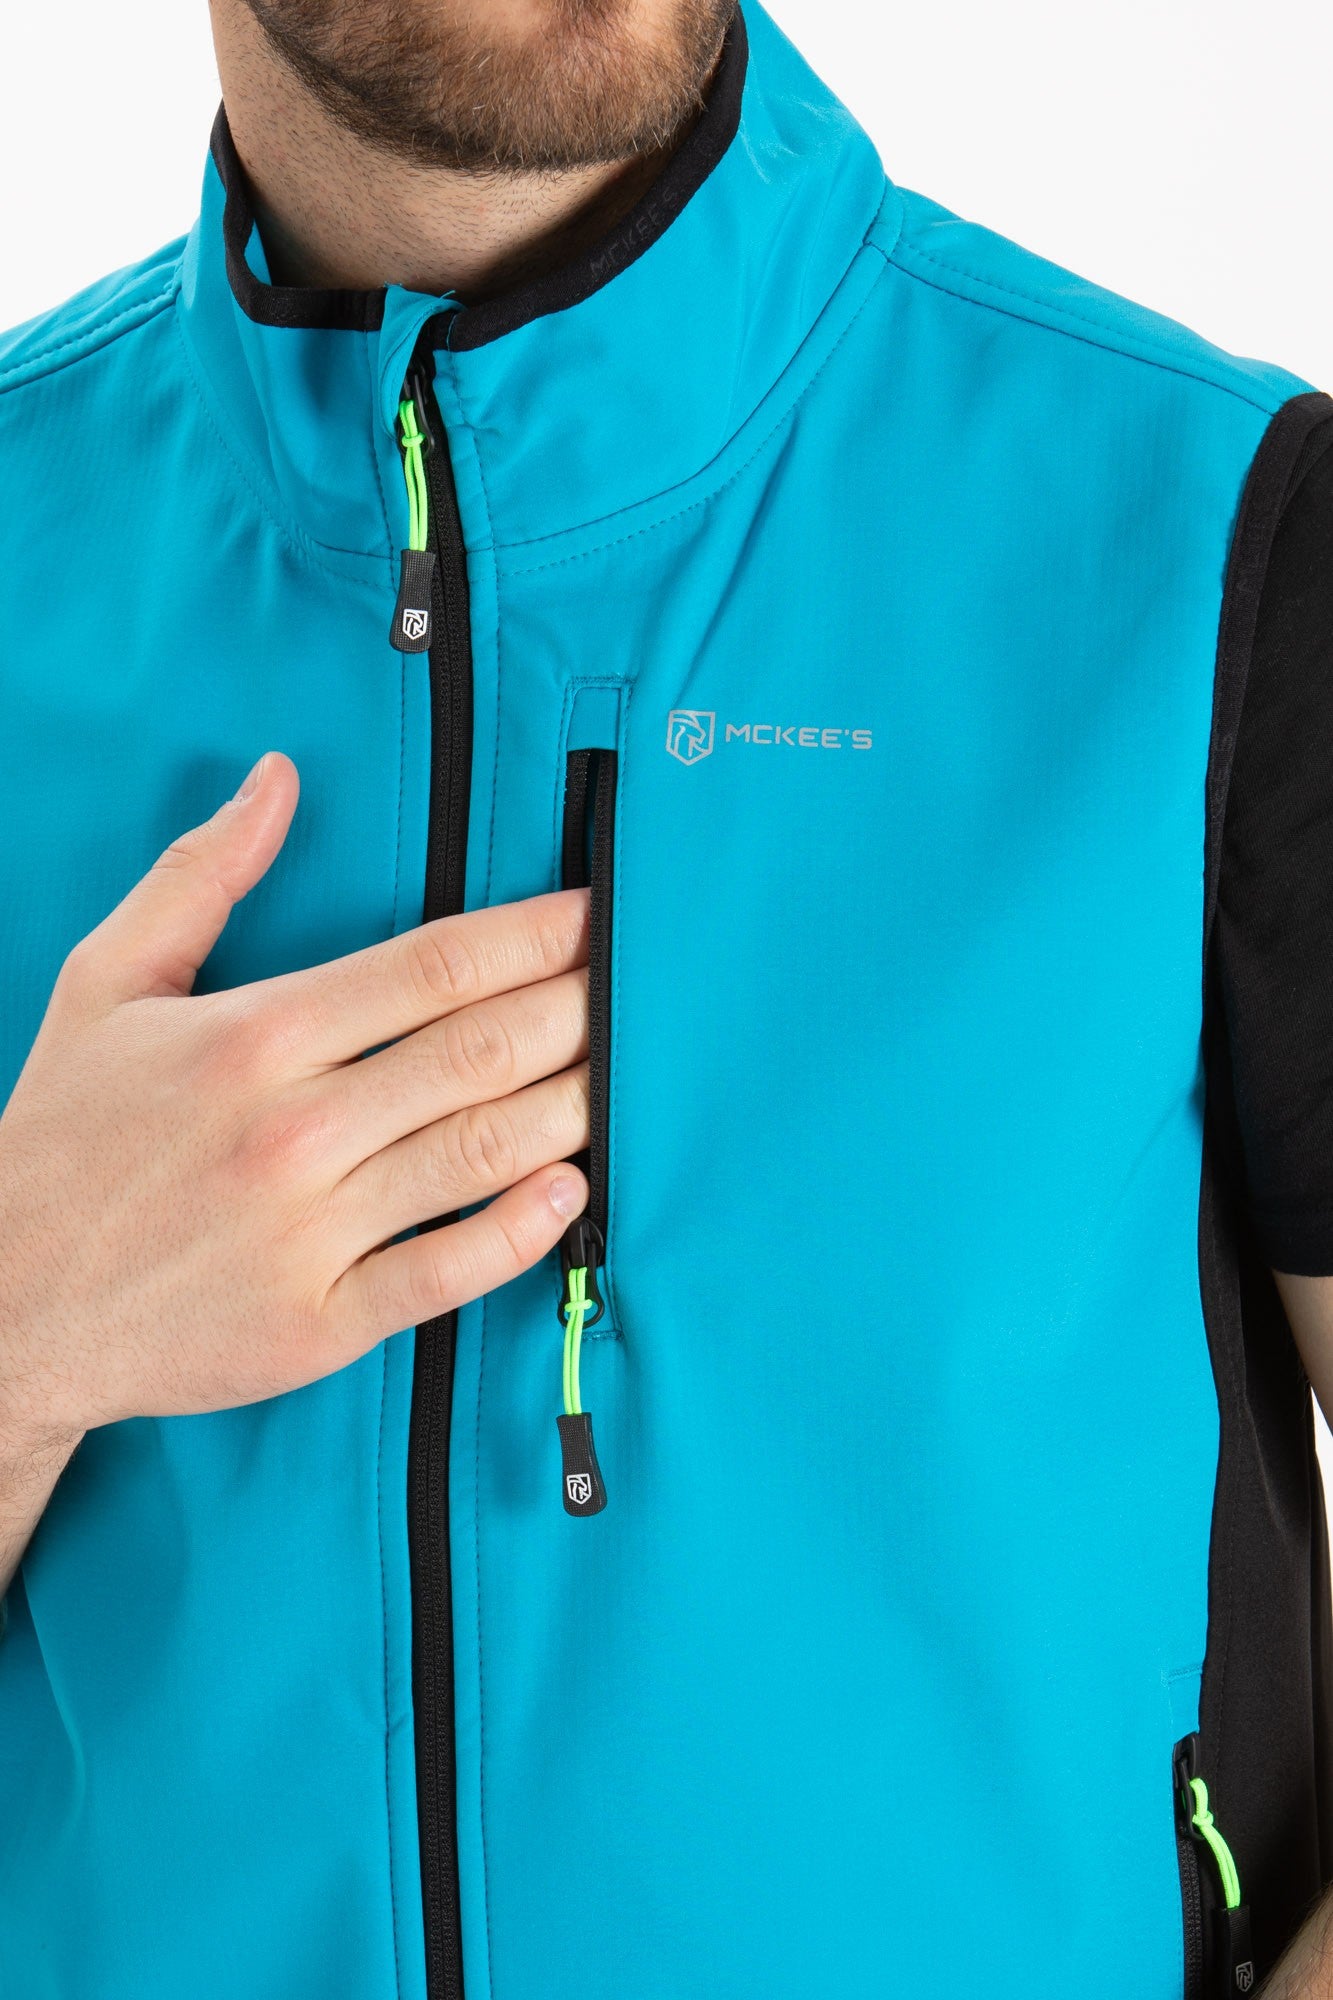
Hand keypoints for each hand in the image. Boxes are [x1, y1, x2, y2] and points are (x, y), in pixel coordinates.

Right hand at [0, 753, 588, 1454]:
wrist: (8, 1302)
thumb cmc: (64, 1135)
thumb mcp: (108, 980)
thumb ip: (201, 875)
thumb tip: (277, 776)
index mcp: (255, 1035)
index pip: (437, 965)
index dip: (537, 935)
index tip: (598, 916)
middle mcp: (294, 1127)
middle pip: (483, 1050)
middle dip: (581, 1010)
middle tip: (642, 988)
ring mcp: (311, 1230)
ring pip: (483, 1151)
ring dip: (575, 1106)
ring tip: (627, 1073)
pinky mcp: (319, 1323)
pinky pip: (449, 1269)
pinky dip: (523, 1229)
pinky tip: (572, 1191)